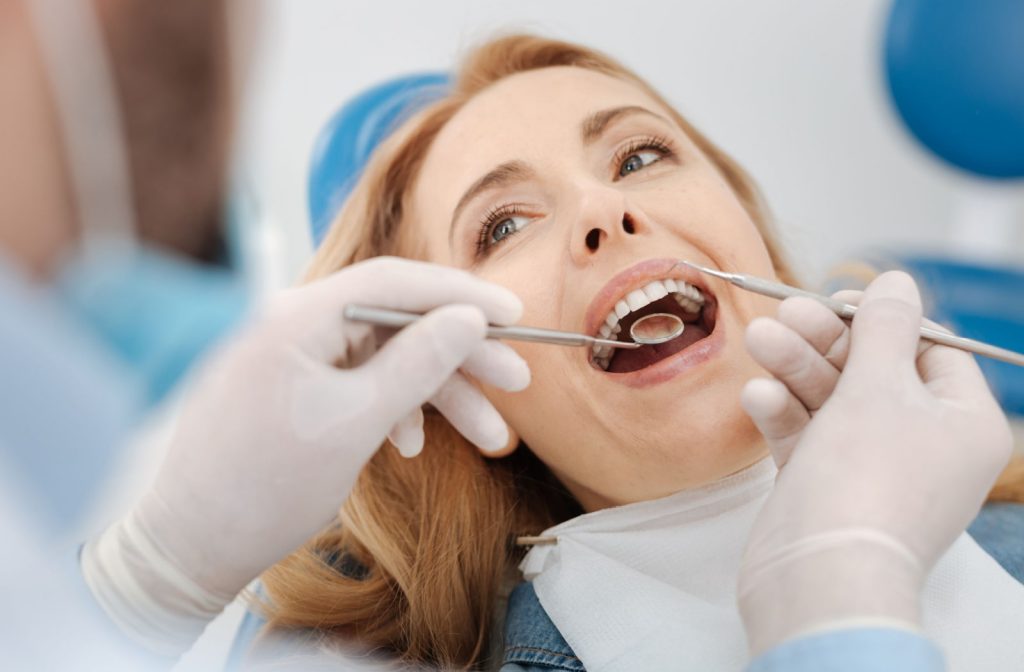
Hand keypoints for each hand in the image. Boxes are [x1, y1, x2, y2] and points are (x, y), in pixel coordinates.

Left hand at [84, 257, 528, 640]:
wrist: (191, 546)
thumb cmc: (266, 486)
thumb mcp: (356, 423)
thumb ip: (417, 363)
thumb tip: (467, 318)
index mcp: (297, 315)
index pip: (395, 282)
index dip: (462, 295)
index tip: (515, 313)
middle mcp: (292, 323)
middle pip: (396, 323)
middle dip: (460, 358)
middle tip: (516, 382)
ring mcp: (289, 356)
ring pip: (382, 360)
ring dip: (436, 395)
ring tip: (489, 438)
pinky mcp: (290, 389)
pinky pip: (355, 384)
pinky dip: (392, 410)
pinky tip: (411, 445)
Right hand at [737, 272, 1011, 652]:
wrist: (820, 576)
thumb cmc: (866, 477)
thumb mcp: (879, 386)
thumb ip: (884, 327)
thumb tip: (899, 280)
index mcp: (962, 422)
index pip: (930, 351)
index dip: (884, 320)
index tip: (839, 297)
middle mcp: (922, 444)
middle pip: (873, 371)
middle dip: (825, 341)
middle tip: (785, 313)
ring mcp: (872, 468)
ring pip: (833, 400)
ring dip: (795, 369)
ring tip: (759, 339)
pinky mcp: (826, 486)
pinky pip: (809, 436)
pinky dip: (785, 413)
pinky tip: (758, 395)